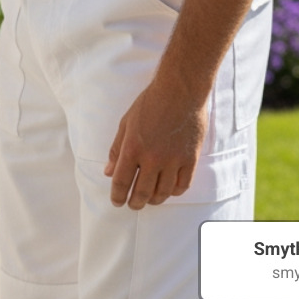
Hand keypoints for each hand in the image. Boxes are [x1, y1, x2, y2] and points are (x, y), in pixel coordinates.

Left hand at [104, 80, 206, 208]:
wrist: (179, 92)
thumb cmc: (149, 104)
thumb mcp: (126, 123)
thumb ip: (116, 149)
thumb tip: (108, 171)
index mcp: (132, 148)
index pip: (121, 181)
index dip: (117, 195)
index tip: (116, 202)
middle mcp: (152, 158)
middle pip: (142, 191)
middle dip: (135, 203)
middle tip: (133, 205)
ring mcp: (173, 160)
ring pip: (163, 192)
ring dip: (154, 199)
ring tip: (149, 200)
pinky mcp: (190, 159)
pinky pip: (182, 185)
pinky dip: (174, 192)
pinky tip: (169, 190)